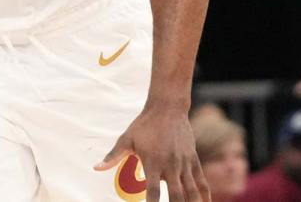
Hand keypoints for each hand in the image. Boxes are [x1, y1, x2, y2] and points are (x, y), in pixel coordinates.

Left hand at [95, 104, 209, 201]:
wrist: (167, 108)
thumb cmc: (144, 125)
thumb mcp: (126, 139)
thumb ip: (113, 156)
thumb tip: (96, 168)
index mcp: (152, 162)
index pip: (153, 191)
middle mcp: (170, 165)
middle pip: (177, 195)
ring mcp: (184, 163)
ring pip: (193, 191)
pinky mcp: (194, 160)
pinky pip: (202, 181)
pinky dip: (205, 195)